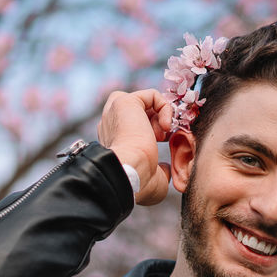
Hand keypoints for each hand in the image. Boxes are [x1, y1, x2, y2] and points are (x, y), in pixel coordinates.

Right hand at [98, 88, 173, 205]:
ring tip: (164, 132)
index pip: (135, 127)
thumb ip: (159, 171)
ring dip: (160, 115)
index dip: (153, 132)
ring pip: (145, 102)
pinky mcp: (123, 101)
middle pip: (140, 112)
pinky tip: (166, 126)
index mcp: (114, 141)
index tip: (162, 144)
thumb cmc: (139, 182)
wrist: (130, 172)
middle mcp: (110, 124)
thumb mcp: (154, 180)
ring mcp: (114, 111)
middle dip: (156, 121)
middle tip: (164, 137)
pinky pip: (152, 95)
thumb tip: (164, 169)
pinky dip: (165, 107)